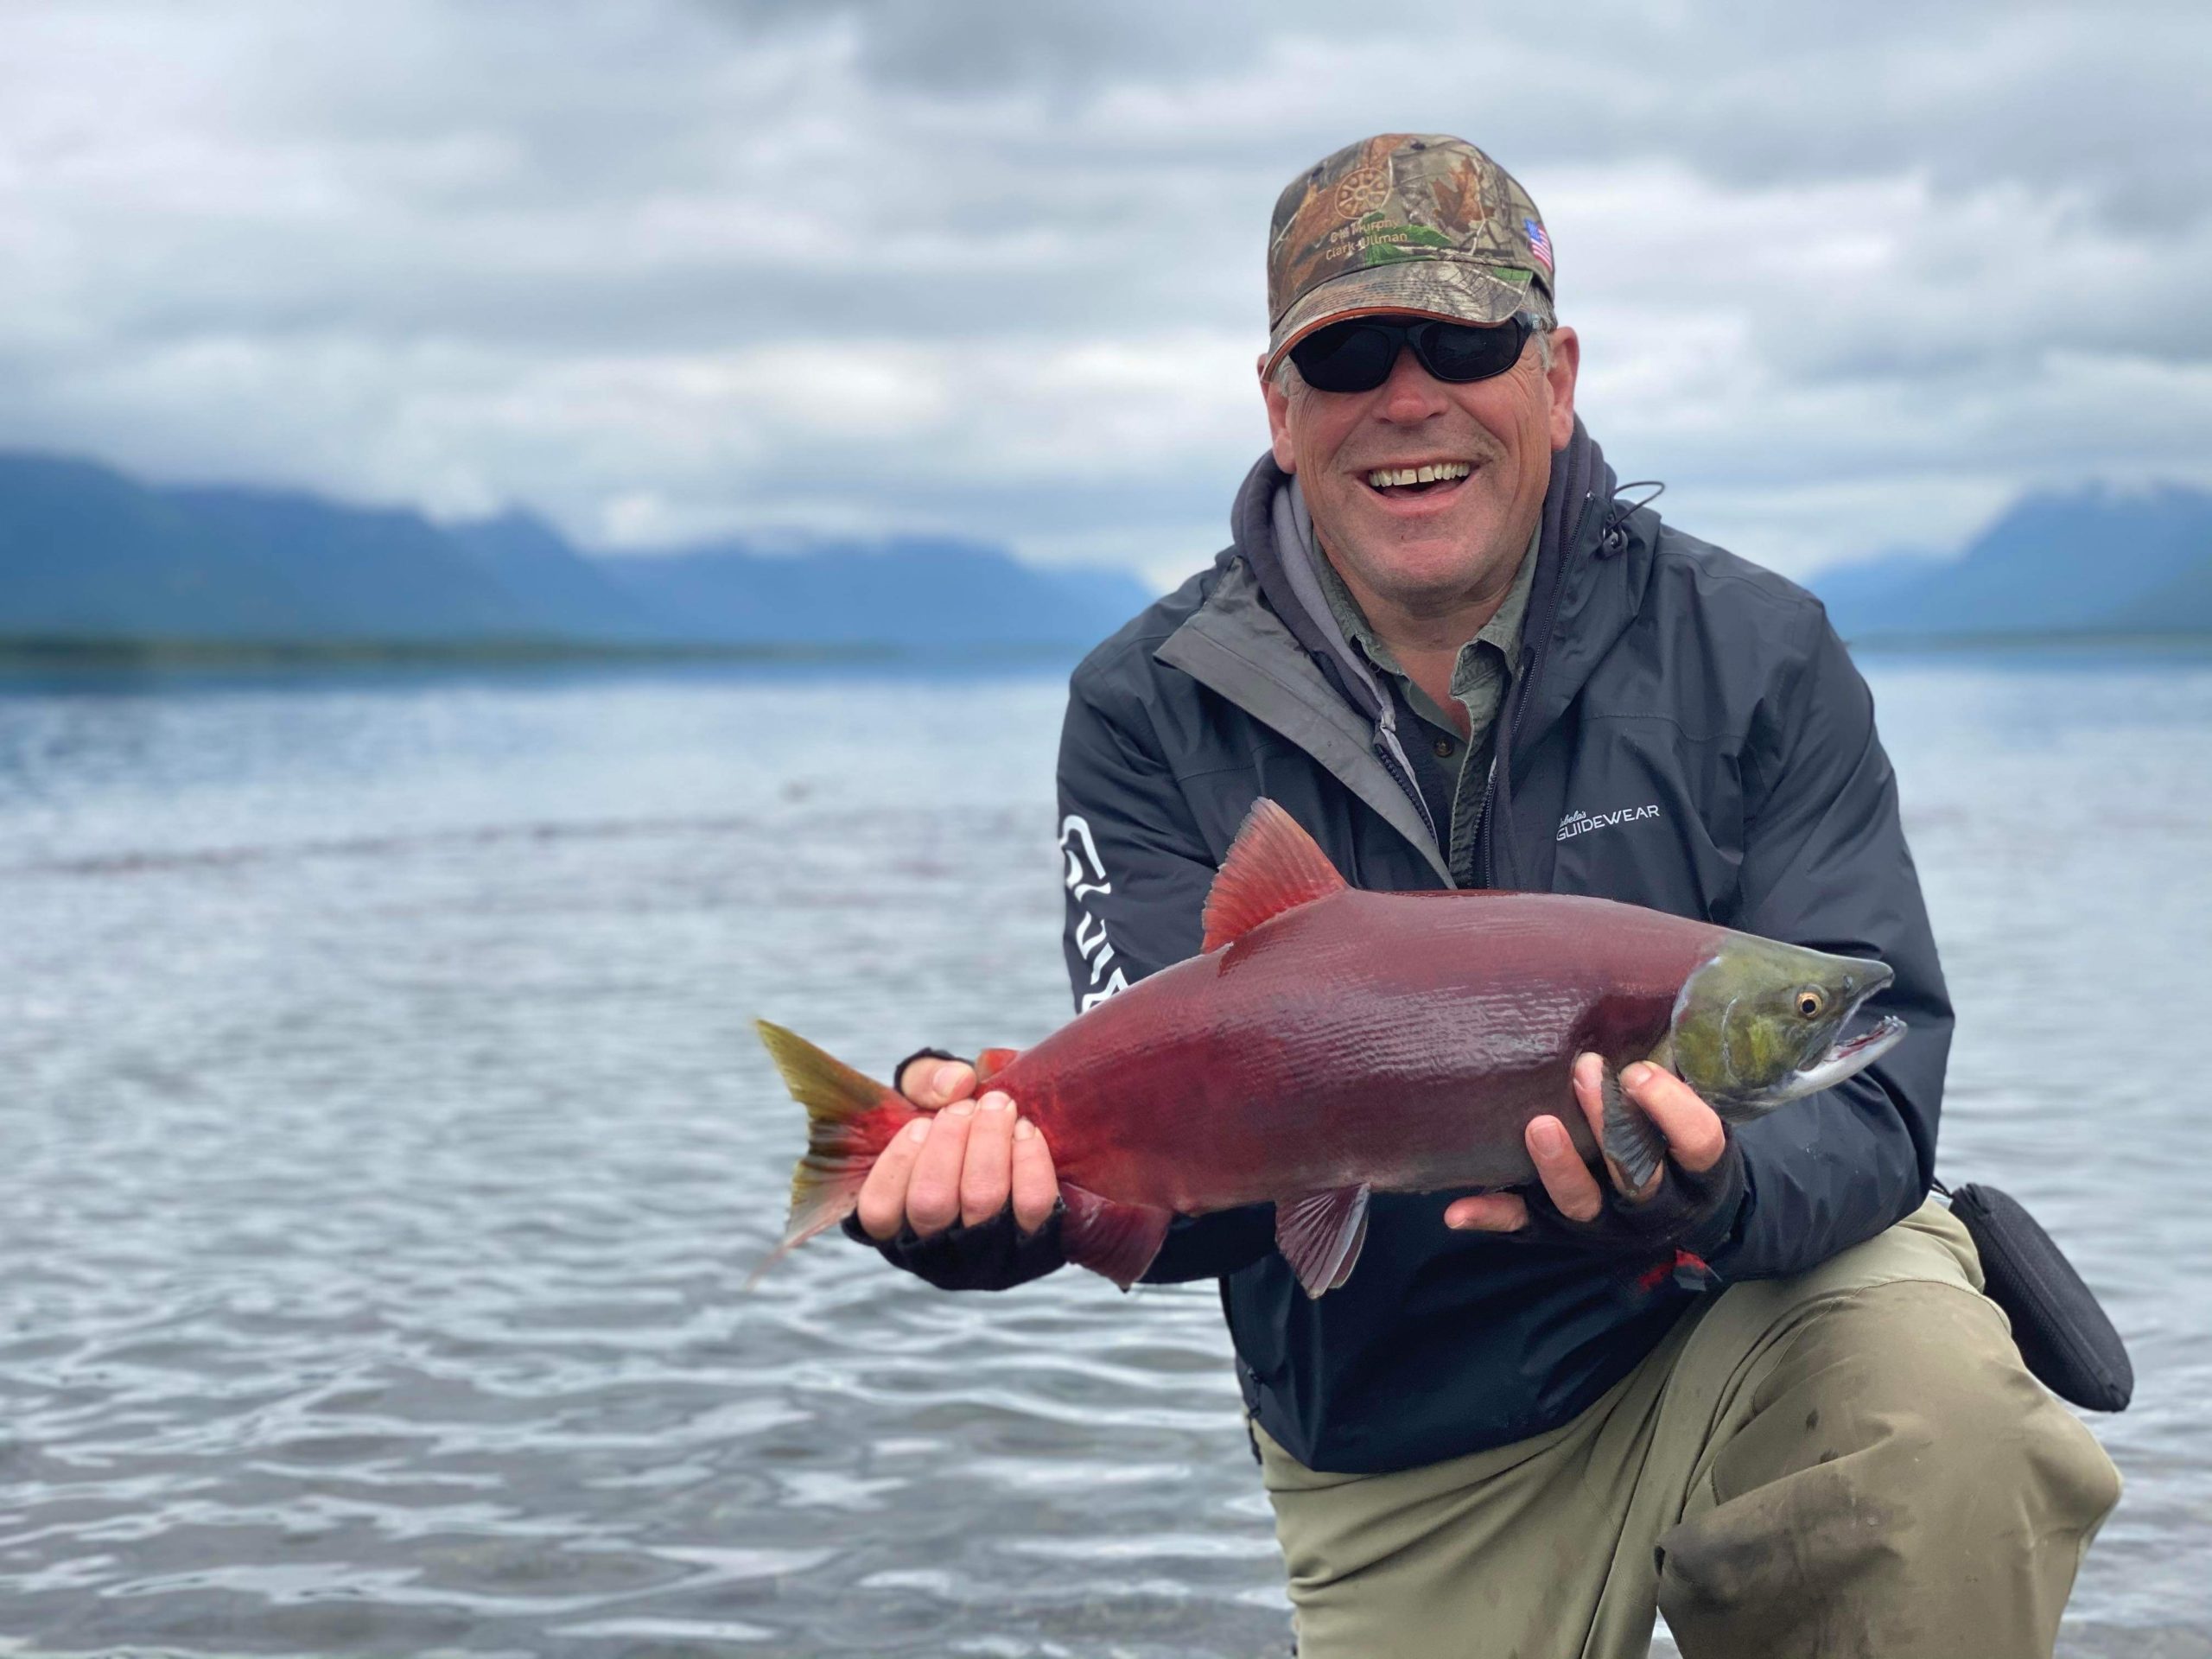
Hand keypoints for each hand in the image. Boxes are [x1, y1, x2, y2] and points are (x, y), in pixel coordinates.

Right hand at [855, 1057, 1057, 1240]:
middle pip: (932, 1203)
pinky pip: (1032, 1203)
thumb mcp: (923, 1098)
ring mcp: (986, 1254)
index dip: (899, 1162)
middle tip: (966, 1106)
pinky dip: (1029, 1159)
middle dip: (948, 1142)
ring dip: (988, 1142)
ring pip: (982, 1200)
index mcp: (895, 1226)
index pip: (879, 1211)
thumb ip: (926, 1081)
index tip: (920, 1123)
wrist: (1010, 1142)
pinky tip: (1025, 1130)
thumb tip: (956, 1083)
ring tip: (997, 1105)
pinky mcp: (1036, 1243)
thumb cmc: (953, 1128)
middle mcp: (935, 1252)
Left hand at [1443, 1053, 1727, 1233]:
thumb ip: (1678, 1066)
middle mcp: (1655, 1204)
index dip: (1673, 1111)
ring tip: (1537, 1126)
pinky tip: (1458, 1210)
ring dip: (1559, 1166)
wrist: (1677, 1212)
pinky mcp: (1558, 1230)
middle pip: (1638, 1174)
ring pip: (1582, 1203)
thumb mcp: (1693, 1106)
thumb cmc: (1676, 1136)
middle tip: (1585, 1071)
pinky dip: (1493, 1216)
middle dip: (1610, 1124)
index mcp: (1698, 1170)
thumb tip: (1656, 990)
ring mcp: (1605, 1223)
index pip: (1698, 1143)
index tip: (1640, 1071)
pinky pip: (1525, 1225)